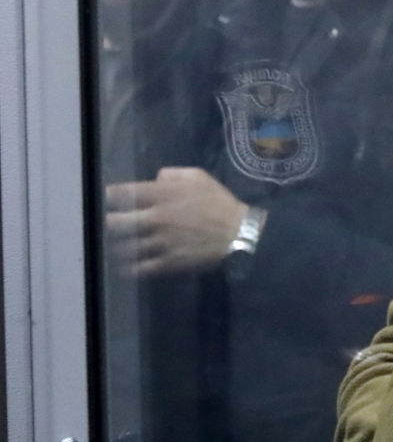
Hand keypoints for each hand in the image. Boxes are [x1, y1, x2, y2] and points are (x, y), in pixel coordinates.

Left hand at [105, 167, 247, 277]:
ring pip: (123, 246)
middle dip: (107, 222)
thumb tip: (154, 179)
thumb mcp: (200, 178)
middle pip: (115, 222)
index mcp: (164, 194)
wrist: (238, 233)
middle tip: (105, 224)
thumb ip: (174, 174)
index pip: (124, 193)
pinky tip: (123, 264)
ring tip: (112, 245)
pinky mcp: (167, 262)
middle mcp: (157, 217)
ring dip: (115, 246)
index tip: (104, 198)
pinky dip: (127, 267)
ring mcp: (160, 242)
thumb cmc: (219, 203)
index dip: (108, 195)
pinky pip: (137, 267)